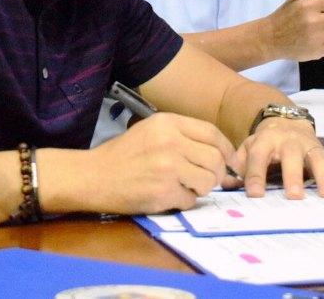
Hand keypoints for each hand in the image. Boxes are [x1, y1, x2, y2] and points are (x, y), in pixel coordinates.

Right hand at [85, 113, 236, 213]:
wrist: (93, 176)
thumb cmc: (122, 154)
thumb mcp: (150, 131)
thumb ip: (182, 135)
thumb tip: (218, 151)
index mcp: (167, 123)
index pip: (211, 133)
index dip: (226, 148)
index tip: (230, 160)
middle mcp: (170, 142)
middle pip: (215, 159)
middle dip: (217, 173)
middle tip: (208, 179)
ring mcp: (167, 168)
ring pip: (208, 181)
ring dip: (201, 188)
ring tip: (185, 186)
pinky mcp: (163, 192)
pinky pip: (190, 200)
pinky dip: (183, 201)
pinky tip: (168, 196)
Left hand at [237, 117, 323, 199]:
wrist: (285, 120)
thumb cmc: (263, 143)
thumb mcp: (247, 147)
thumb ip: (238, 164)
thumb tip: (224, 182)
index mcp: (266, 140)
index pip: (258, 157)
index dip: (255, 175)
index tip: (254, 195)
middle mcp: (289, 142)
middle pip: (292, 157)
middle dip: (293, 176)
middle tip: (295, 196)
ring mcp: (309, 146)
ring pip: (318, 159)